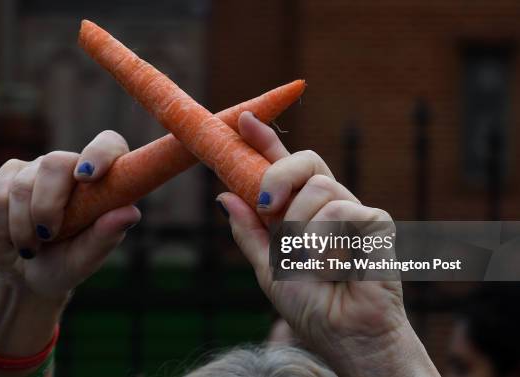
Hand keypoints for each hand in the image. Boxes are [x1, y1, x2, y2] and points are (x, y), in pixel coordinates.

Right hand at [0, 130, 140, 299]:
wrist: (24, 276)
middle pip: (55, 162)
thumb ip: (106, 236)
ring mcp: (36, 170)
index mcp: (101, 182)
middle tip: (49, 235)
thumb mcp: (86, 259)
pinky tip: (13, 238)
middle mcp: (70, 169)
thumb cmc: (65, 265)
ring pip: (22, 184)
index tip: (86, 177)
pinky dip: (3, 225)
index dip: (99, 153)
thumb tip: (131, 212)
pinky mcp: (6, 178)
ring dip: (24, 226)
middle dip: (48, 204)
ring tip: (32, 248)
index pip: (108, 145)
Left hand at [217, 112, 438, 376]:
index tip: (242, 121)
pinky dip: (326, 242)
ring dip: (301, 227)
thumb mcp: (267, 266)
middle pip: (305, 161)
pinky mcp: (376, 222)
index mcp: (300, 211)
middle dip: (278, 175)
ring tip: (307, 260)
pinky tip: (333, 268)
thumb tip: (223, 196)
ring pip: (319, 188)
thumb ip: (249, 231)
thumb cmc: (310, 304)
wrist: (343, 334)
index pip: (282, 166)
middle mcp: (327, 204)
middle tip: (267, 206)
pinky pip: (341, 211)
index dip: (264, 141)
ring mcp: (353, 211)